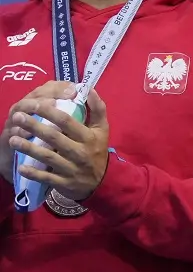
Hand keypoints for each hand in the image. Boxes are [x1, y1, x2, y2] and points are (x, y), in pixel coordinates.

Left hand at [7, 85, 109, 202]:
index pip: (67, 121)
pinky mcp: (63, 182)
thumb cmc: (97, 149)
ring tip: (12, 139)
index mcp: (88, 136)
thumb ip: (97, 108)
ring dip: (28, 148)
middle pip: (53, 137)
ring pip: (47, 156)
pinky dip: (33, 173)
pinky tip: (20, 167)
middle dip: (33, 126)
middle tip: (16, 116)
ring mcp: (71, 168)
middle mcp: (79, 152)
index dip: (49, 112)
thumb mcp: (102, 128)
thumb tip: (88, 89)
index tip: (34, 103)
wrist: (102, 180)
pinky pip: (46, 177)